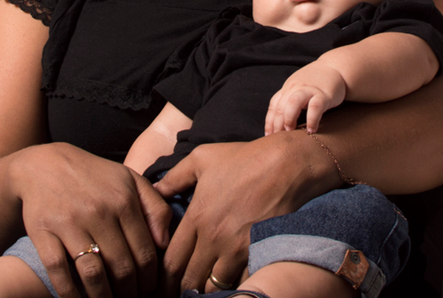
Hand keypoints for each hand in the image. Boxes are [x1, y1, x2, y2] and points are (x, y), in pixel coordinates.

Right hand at [11, 143, 172, 297]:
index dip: (150, 279)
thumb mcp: (130, 180)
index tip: (149, 290)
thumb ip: (155, 208)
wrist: (44, 165)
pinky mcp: (43, 232)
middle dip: (130, 293)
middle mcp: (99, 212)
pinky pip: (59, 271)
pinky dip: (69, 293)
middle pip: (122, 268)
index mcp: (124, 201)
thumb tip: (165, 243)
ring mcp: (69, 223)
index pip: (145, 253)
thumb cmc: (94, 176)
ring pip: (93, 274)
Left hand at [152, 134, 340, 296]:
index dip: (163, 278)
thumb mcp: (202, 159)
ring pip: (214, 286)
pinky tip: (230, 282)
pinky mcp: (258, 252)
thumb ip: (174, 178)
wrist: (287, 165)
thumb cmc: (245, 158)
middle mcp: (214, 237)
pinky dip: (234, 284)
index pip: (171, 261)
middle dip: (181, 289)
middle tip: (177, 292)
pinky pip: (241, 281)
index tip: (161, 284)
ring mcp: (237, 248)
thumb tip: (155, 191)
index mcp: (197, 217)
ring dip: (207, 288)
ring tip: (203, 287)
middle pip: (189, 279)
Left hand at [264, 61, 346, 133]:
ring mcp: (309, 90)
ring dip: (289, 118)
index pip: (274, 104)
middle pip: (281, 105)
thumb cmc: (316, 82)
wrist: (336, 68)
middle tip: (277, 137)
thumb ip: (289, 100)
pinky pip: (315, 107)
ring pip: (293, 102)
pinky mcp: (324, 95)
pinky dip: (311, 120)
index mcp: (288, 87)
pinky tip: (311, 130)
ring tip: (290, 131)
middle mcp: (296, 87)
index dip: (269, 121)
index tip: (268, 135)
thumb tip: (279, 123)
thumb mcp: (299, 87)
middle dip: (276, 123)